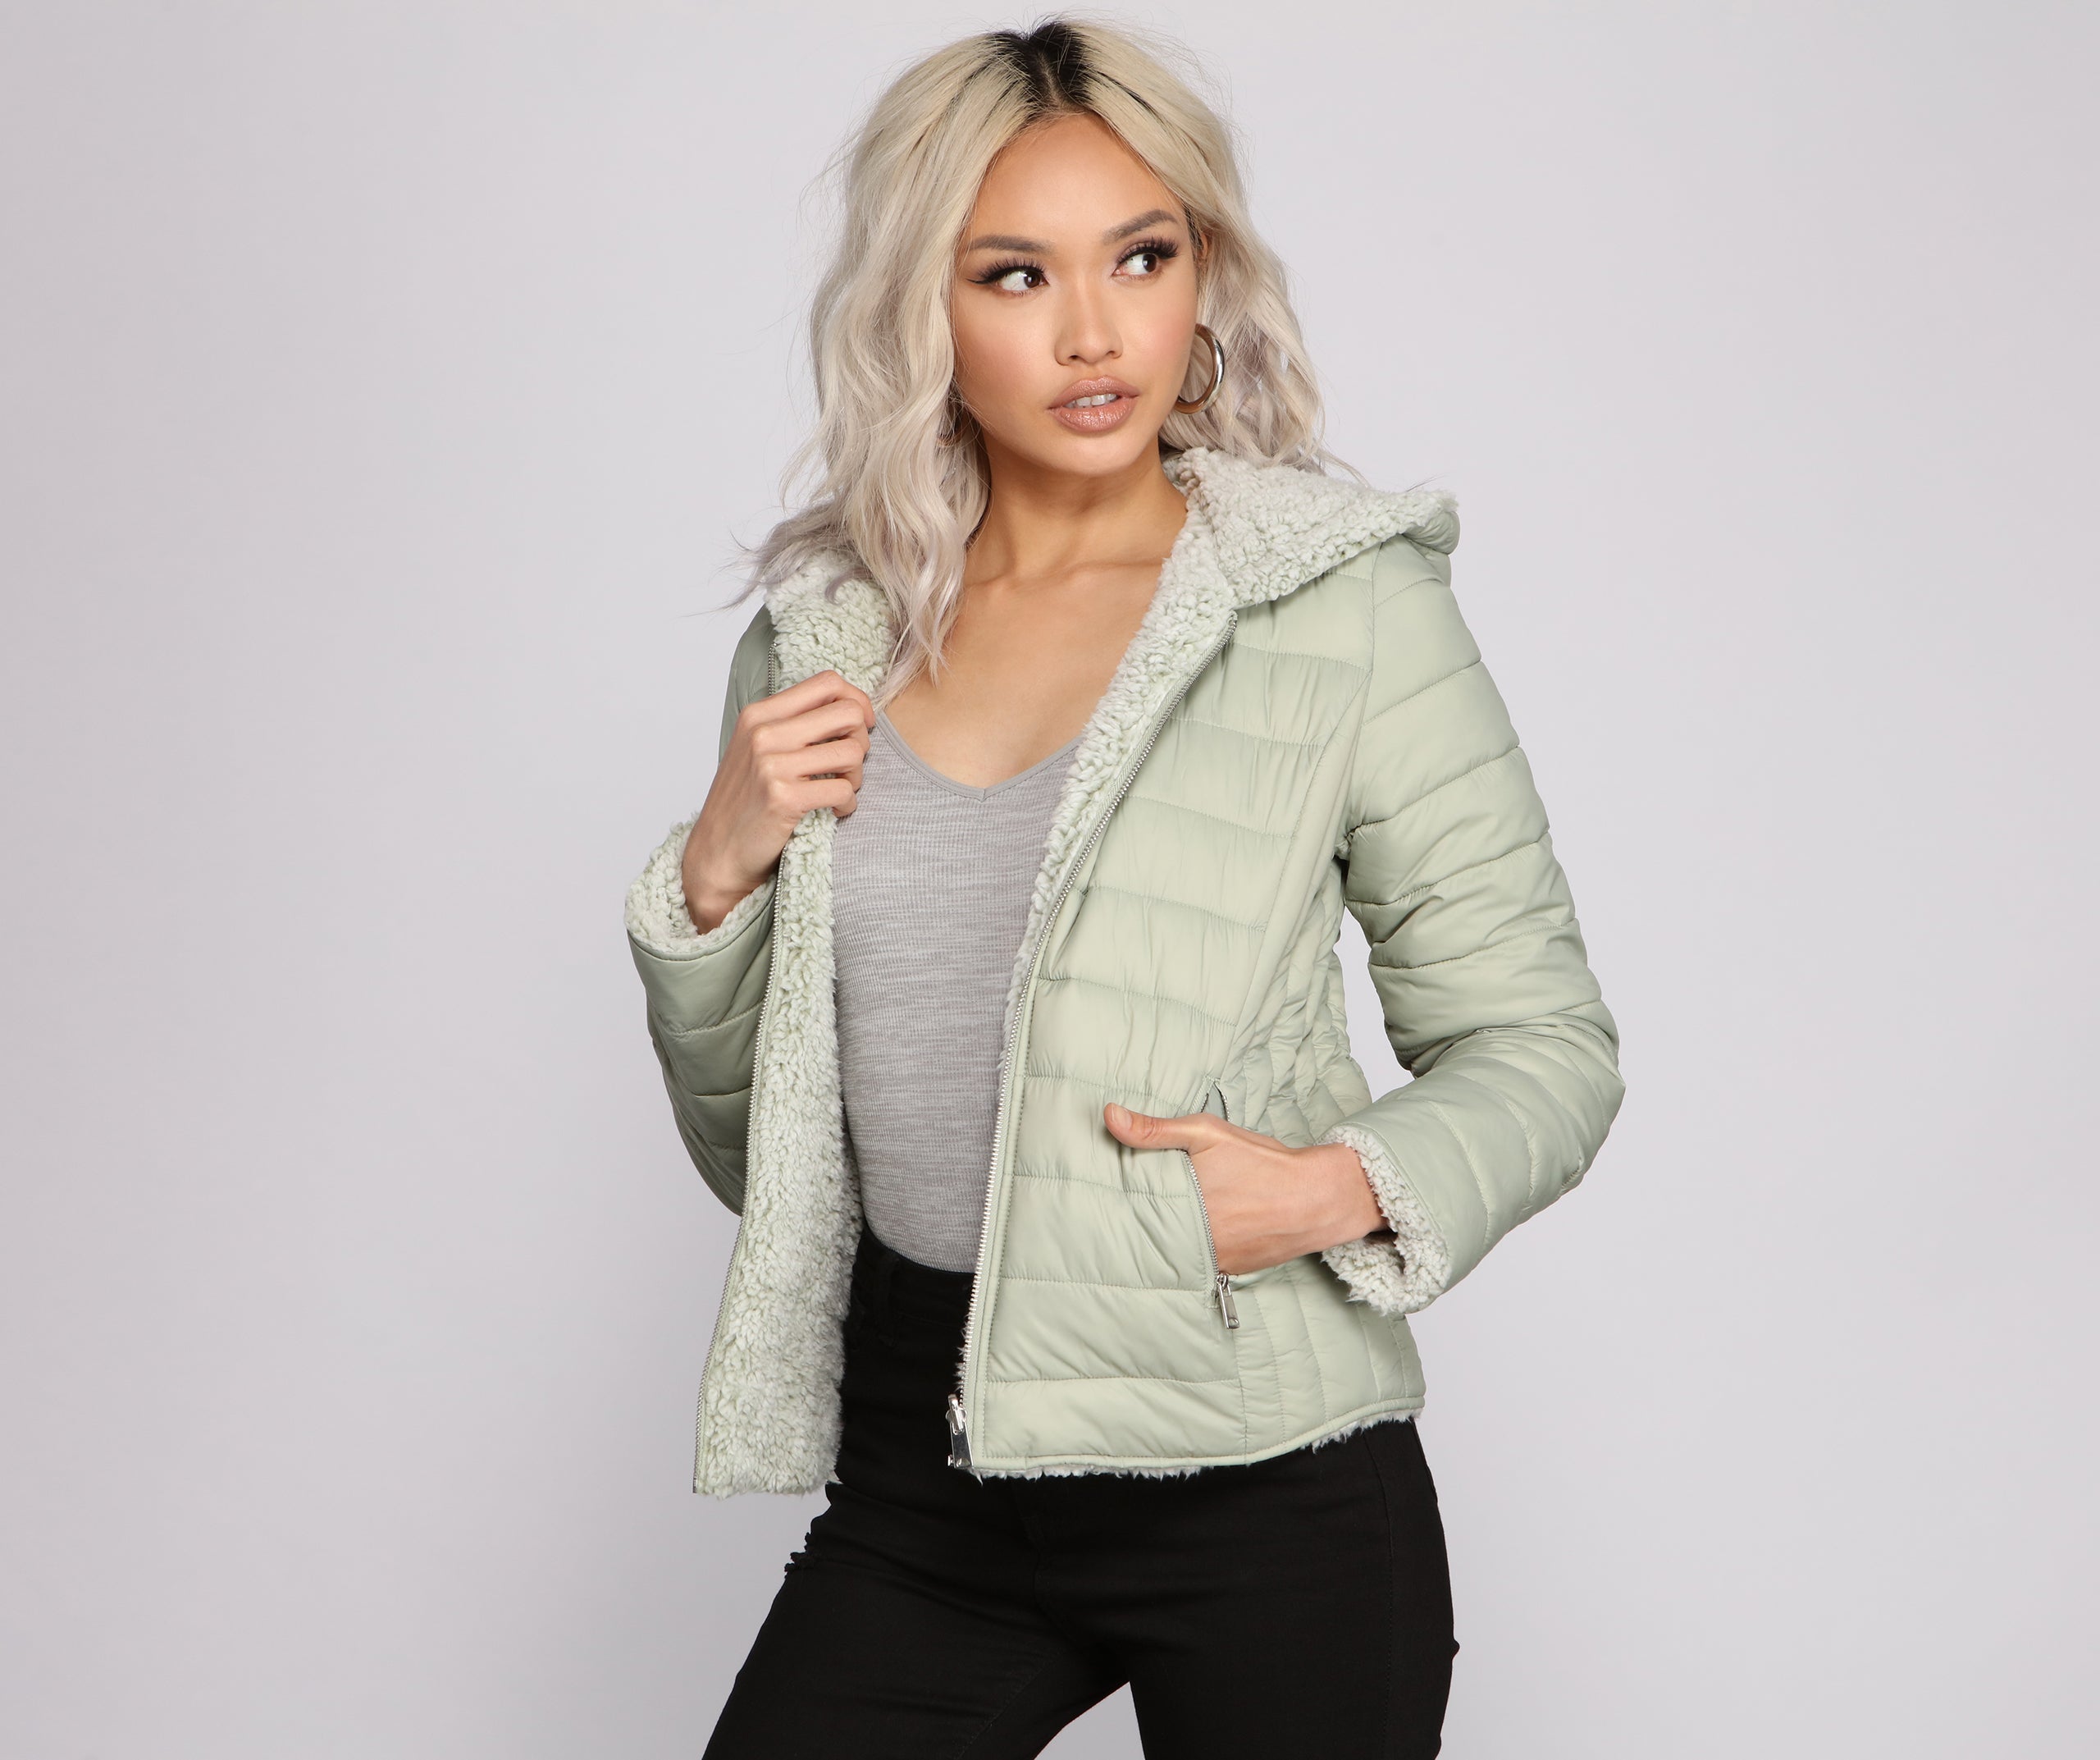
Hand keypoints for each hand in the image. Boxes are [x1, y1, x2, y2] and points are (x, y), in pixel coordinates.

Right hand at [682, 669, 874, 931]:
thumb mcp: (757, 749)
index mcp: (759, 714)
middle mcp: (764, 733)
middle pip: (848, 713)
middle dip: (861, 739)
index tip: (860, 725)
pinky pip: (844, 790)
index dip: (856, 700)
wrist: (717, 854)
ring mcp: (772, 765)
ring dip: (857, 776)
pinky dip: (848, 804)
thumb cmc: (745, 802)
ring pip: (852, 752)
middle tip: (849, 764)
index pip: (827, 683)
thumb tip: (849, 707)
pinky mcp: (784, 799)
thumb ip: (793, 724)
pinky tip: (835, 811)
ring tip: (841, 790)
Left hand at [1101, 1101, 1390, 1274]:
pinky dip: (1193, 1249)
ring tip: (1146, 1227)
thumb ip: (1155, 1129)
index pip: (1132, 1210)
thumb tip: (1109, 1116)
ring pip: (1175, 1250)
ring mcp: (1212, 1259)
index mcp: (1180, 1205)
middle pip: (1151, 1233)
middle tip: (1117, 1215)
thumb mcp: (1207, 1133)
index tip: (1099, 1201)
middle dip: (1139, 1223)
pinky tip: (1190, 1235)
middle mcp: (1193, 1238)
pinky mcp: (1230, 1269)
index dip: (1117, 1204)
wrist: (1317, 1198)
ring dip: (1166, 1239)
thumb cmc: (1263, 1163)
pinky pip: (1201, 1261)